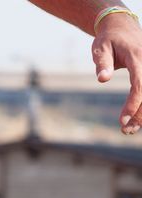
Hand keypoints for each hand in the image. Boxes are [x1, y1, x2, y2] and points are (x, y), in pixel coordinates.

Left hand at [94, 12, 141, 133]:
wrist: (121, 27)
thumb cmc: (108, 39)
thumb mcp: (100, 48)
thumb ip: (102, 63)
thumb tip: (102, 79)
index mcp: (137, 56)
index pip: (140, 83)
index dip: (134, 102)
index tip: (123, 120)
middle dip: (140, 113)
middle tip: (126, 130)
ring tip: (129, 129)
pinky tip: (137, 119)